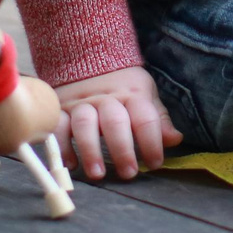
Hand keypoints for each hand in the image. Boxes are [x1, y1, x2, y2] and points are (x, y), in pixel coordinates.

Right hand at [53, 65, 181, 181]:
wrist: (88, 59)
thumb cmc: (123, 85)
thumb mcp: (145, 95)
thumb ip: (159, 119)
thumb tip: (175, 140)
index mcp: (132, 94)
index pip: (145, 118)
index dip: (152, 141)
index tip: (156, 163)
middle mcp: (106, 98)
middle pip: (115, 122)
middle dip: (122, 149)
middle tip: (128, 173)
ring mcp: (81, 103)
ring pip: (84, 124)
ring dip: (90, 150)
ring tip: (97, 174)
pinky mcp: (61, 109)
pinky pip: (58, 125)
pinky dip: (61, 145)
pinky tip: (71, 164)